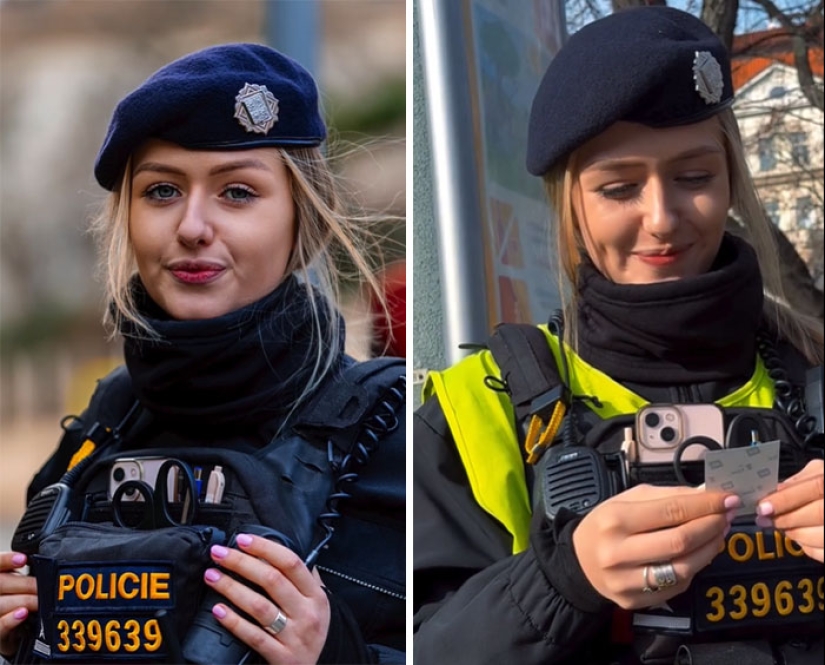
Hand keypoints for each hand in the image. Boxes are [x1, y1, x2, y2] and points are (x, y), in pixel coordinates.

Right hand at [0, 551, 37, 657]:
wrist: (11, 631)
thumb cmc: (15, 604)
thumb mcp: (17, 587)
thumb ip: (20, 578)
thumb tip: (43, 567)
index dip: (6, 560)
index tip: (23, 559)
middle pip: (0, 583)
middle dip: (25, 584)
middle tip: (43, 586)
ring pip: (1, 603)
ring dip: (24, 600)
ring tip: (39, 601)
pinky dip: (10, 619)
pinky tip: (23, 613)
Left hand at [204, 535, 329, 664]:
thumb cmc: (311, 631)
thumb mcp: (318, 602)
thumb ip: (304, 578)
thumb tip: (276, 551)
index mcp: (315, 595)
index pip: (290, 563)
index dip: (264, 548)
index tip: (242, 539)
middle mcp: (307, 613)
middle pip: (272, 580)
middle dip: (241, 563)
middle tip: (219, 554)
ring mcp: (294, 636)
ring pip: (259, 606)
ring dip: (231, 588)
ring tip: (212, 576)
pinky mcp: (281, 656)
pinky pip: (253, 636)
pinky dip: (234, 622)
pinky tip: (218, 610)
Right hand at [572, 485, 738, 609]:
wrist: (579, 561)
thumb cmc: (606, 525)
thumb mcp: (626, 500)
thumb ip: (666, 497)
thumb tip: (705, 495)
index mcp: (616, 519)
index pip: (671, 511)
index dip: (705, 505)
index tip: (726, 498)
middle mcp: (619, 551)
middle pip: (680, 541)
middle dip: (711, 526)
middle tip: (726, 516)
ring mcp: (627, 580)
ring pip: (683, 568)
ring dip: (710, 549)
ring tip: (719, 533)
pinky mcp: (635, 600)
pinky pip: (677, 585)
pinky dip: (695, 567)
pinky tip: (701, 553)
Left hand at [755, 459, 823, 561]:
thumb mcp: (818, 472)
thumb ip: (798, 481)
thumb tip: (774, 494)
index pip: (814, 488)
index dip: (787, 499)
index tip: (763, 508)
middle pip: (819, 513)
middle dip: (787, 519)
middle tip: (767, 520)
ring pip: (823, 536)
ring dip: (796, 534)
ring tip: (784, 528)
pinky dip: (809, 548)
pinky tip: (802, 538)